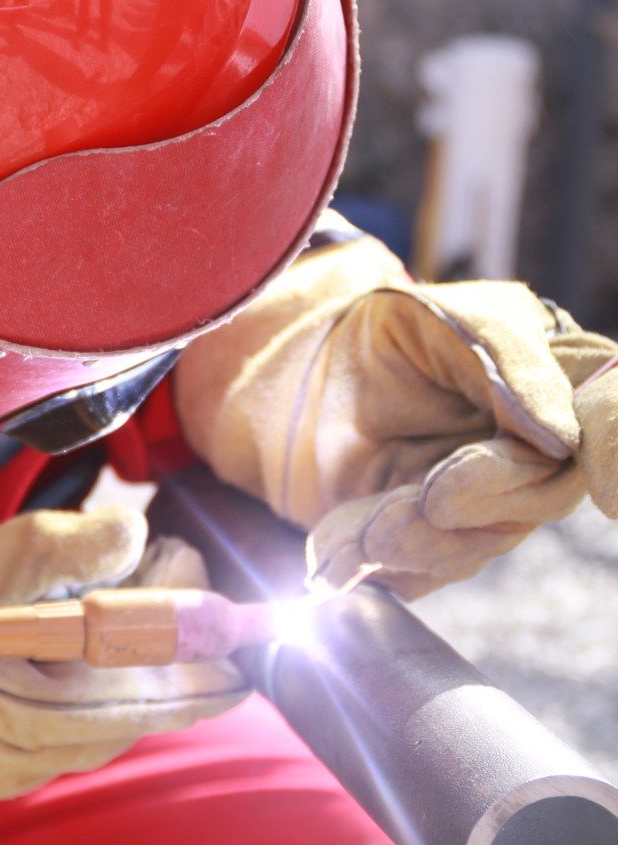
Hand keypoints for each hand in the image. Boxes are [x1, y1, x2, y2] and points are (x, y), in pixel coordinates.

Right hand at [0, 508, 245, 843]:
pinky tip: (59, 620)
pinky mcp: (4, 753)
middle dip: (166, 621)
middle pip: (155, 692)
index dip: (203, 620)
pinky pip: (78, 710)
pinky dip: (92, 663)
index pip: (179, 684)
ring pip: (119, 700)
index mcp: (46, 712)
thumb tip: (134, 533)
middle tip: (141, 555)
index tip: (180, 559)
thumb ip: (54, 551)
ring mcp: (25, 761)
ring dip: (130, 639)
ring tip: (101, 576)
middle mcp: (48, 751)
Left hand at [176, 212, 617, 598]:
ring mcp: (484, 502)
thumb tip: (562, 436)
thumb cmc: (385, 330)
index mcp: (558, 380)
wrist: (303, 372)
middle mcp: (535, 450)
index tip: (608, 490)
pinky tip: (336, 555)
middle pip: (541, 495)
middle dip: (480, 499)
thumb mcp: (441, 317)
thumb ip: (506, 361)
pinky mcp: (428, 539)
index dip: (614, 449)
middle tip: (428, 497)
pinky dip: (379, 566)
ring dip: (417, 541)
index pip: (608, 416)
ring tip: (359, 531)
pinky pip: (421, 572)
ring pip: (478, 543)